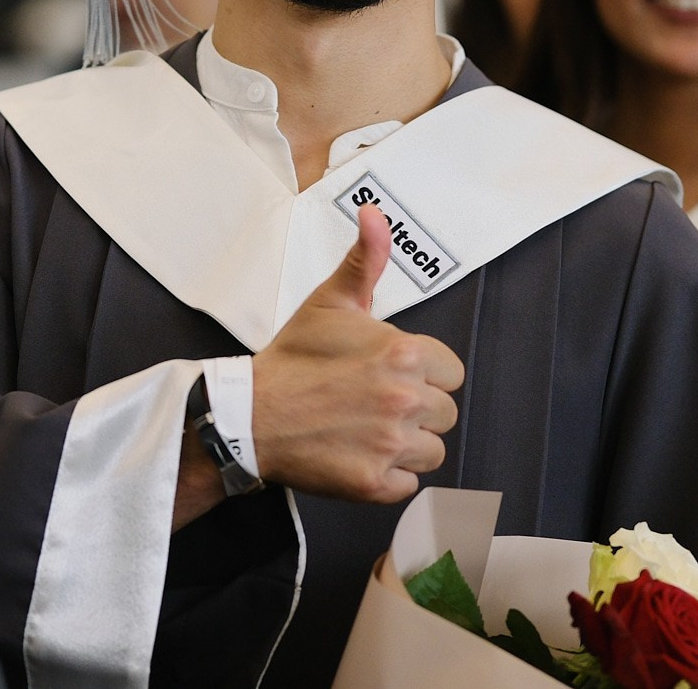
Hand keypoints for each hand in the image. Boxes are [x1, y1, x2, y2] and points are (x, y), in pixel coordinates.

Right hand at [249, 204, 464, 503]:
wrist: (247, 415)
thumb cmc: (292, 359)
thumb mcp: (330, 302)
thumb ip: (365, 259)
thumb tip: (374, 213)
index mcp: (402, 354)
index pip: (450, 371)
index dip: (422, 372)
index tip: (389, 373)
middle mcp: (403, 399)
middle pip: (445, 412)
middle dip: (415, 408)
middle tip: (372, 402)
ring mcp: (390, 445)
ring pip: (433, 450)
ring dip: (406, 444)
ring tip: (366, 428)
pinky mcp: (374, 484)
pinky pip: (410, 483)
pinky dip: (388, 475)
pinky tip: (359, 454)